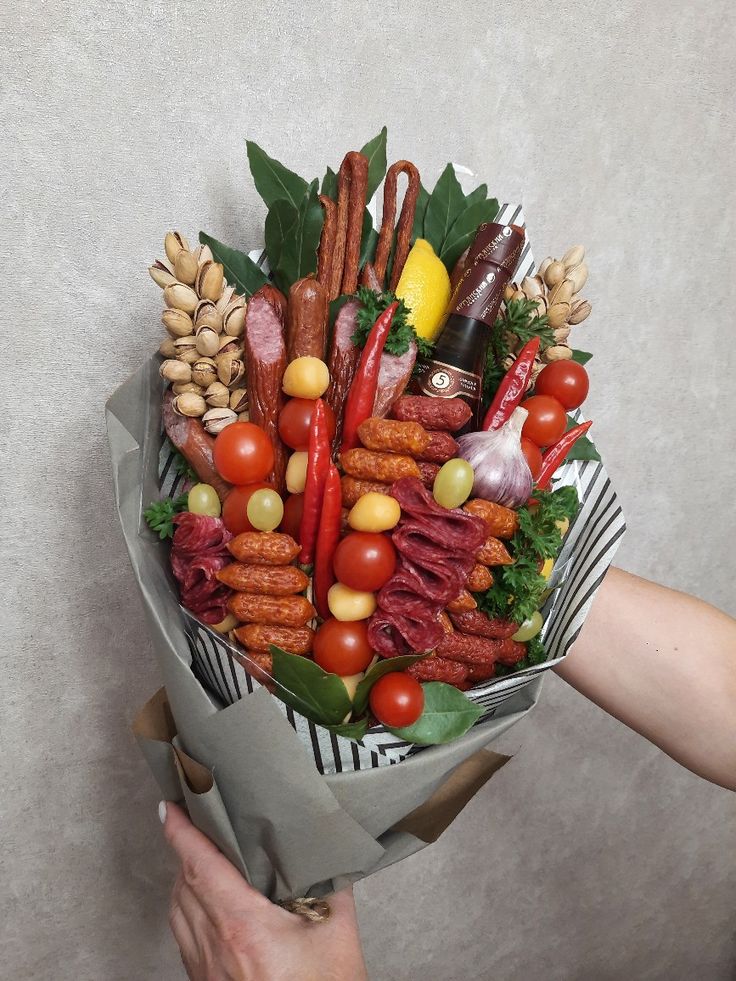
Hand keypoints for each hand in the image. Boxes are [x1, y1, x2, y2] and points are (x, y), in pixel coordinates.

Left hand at [161, 801, 367, 980]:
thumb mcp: (337, 933)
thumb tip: (324, 847)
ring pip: (177, 910)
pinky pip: (184, 935)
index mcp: (242, 926)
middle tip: (194, 816)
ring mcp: (205, 970)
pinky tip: (207, 902)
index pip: (199, 866)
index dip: (180, 831)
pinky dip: (188, 907)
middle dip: (184, 846)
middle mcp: (214, 947)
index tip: (170, 805)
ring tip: (200, 853)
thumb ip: (329, 883)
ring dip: (183, 877)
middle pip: (183, 884)